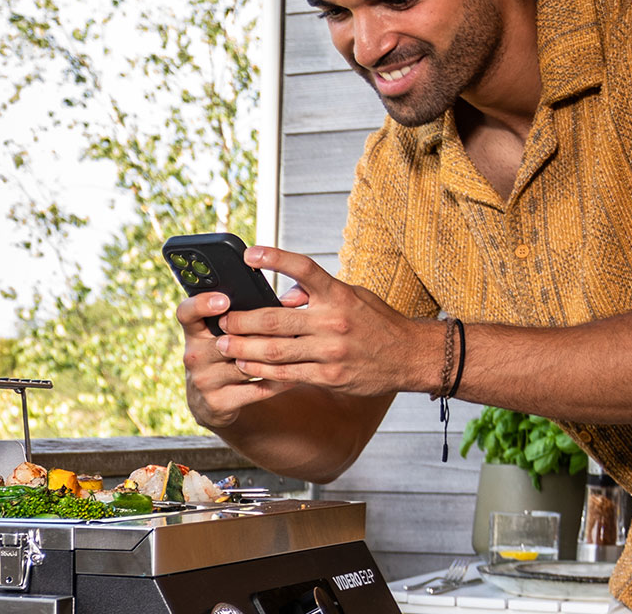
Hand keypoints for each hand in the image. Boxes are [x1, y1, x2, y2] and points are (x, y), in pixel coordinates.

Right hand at [178, 288, 284, 430]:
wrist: (211, 402)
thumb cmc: (222, 358)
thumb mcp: (218, 337)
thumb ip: (237, 319)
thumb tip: (282, 302)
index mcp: (193, 333)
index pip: (186, 312)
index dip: (201, 304)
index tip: (224, 300)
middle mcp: (194, 356)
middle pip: (228, 341)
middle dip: (259, 334)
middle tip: (288, 324)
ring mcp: (204, 381)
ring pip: (247, 366)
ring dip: (275, 358)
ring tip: (298, 347)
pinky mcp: (218, 403)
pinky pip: (257, 389)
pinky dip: (279, 381)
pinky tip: (296, 373)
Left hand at [214, 246, 436, 396]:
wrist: (410, 356)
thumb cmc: (377, 322)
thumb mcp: (353, 296)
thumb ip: (317, 293)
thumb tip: (283, 295)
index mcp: (338, 294)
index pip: (304, 269)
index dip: (274, 258)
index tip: (248, 255)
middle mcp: (333, 321)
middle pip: (274, 319)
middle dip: (241, 320)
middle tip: (221, 319)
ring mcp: (330, 352)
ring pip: (274, 350)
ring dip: (243, 347)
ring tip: (224, 344)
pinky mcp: (329, 377)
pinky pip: (286, 374)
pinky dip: (261, 370)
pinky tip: (245, 365)